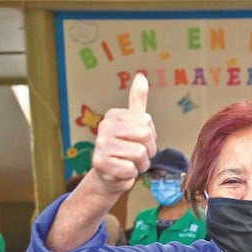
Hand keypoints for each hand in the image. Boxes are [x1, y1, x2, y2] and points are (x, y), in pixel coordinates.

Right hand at [90, 73, 157, 196]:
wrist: (109, 175)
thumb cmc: (124, 150)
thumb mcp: (132, 124)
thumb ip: (137, 101)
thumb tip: (141, 76)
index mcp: (114, 115)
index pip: (147, 122)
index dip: (150, 137)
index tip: (138, 141)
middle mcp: (104, 127)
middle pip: (145, 135)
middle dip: (148, 150)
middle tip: (136, 155)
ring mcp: (101, 145)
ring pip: (140, 154)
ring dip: (140, 164)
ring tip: (128, 163)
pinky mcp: (101, 164)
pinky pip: (131, 169)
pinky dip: (130, 174)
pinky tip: (121, 172)